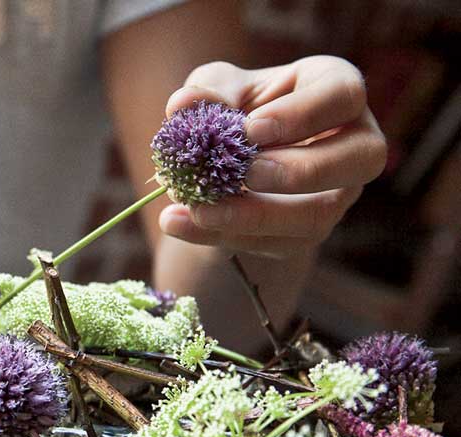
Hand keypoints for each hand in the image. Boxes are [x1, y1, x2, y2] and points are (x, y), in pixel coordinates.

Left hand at [159, 56, 386, 257]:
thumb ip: (206, 94)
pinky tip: (180, 224)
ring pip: (317, 216)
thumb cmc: (236, 106)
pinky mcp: (308, 232)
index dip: (302, 114)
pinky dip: (225, 236)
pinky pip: (278, 244)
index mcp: (336, 90)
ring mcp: (337, 193)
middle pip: (361, 159)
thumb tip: (181, 106)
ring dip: (256, 217)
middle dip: (301, 171)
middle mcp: (353, 143)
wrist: (228, 158)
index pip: (344, 95)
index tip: (252, 129)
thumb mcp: (219, 89)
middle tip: (247, 174)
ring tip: (200, 211)